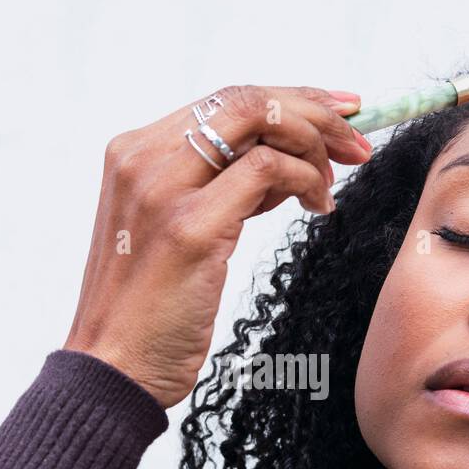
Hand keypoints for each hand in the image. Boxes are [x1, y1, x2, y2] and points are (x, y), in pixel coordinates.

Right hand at [63, 85, 372, 408]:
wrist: (113, 369)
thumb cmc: (147, 312)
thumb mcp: (177, 230)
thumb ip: (216, 187)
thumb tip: (280, 159)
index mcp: (134, 154)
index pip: (225, 101)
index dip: (290, 99)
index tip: (337, 112)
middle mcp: (142, 159)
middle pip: (245, 100)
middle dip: (314, 112)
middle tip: (356, 140)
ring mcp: (164, 189)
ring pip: (259, 122)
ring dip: (314, 144)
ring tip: (331, 185)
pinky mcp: (190, 226)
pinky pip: (268, 171)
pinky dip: (305, 179)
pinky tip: (317, 206)